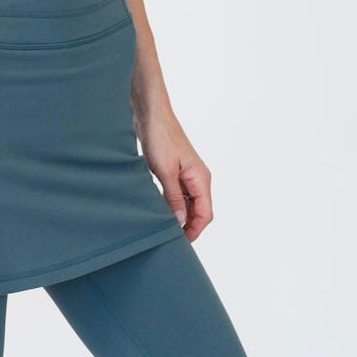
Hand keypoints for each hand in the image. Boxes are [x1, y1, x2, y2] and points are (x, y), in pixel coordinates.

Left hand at [136, 107, 212, 242]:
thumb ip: (173, 198)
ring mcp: (186, 175)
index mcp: (201, 178)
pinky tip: (158, 210)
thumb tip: (180, 222)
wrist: (151, 114)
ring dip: (178, 216)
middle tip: (169, 239)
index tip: (180, 243)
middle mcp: (197, 178)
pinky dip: (170, 205)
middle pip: (198, 211)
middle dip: (187, 227)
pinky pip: (177, 195)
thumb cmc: (160, 137)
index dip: (194, 231)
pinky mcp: (174, 171)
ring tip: (162, 228)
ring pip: (187, 204)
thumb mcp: (165, 171)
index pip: (205, 214)